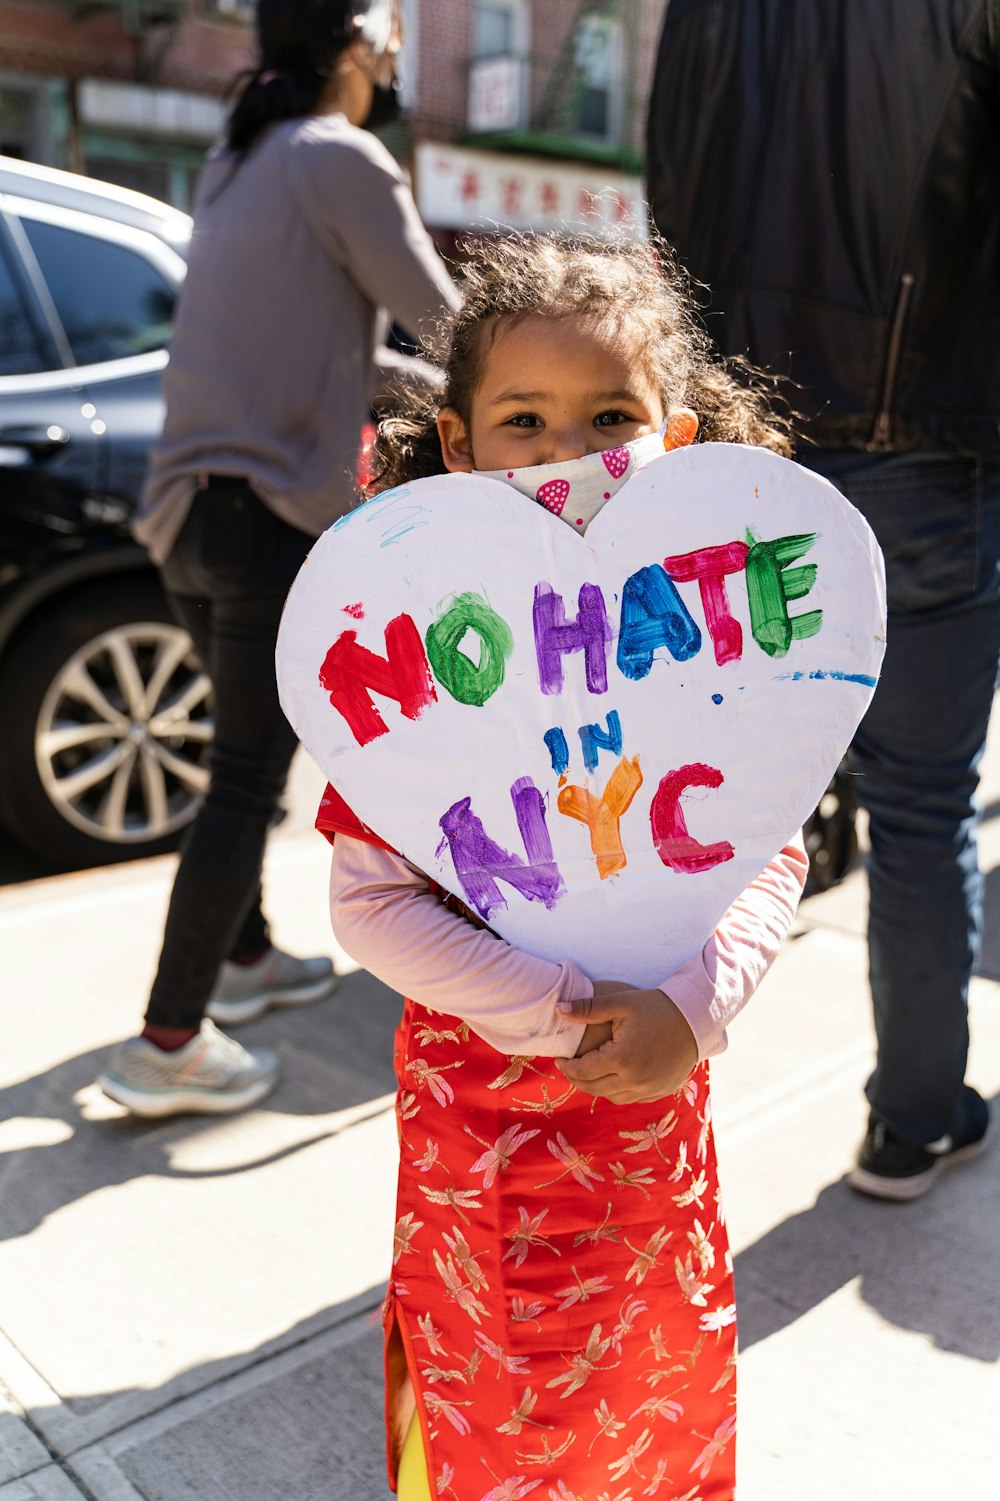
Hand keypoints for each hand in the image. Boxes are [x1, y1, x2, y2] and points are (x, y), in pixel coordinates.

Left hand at [555, 980, 697, 1103]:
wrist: (695, 1019)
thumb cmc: (656, 1007)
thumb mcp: (620, 1003)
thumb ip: (587, 1008)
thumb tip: (558, 1010)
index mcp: (621, 1058)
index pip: (583, 1071)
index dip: (567, 1067)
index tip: (560, 1059)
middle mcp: (634, 1079)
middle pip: (594, 1088)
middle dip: (577, 1079)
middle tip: (569, 1068)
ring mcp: (649, 1088)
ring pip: (612, 1097)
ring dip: (596, 1087)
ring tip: (589, 1072)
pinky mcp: (660, 1091)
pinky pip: (631, 1098)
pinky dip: (617, 1091)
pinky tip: (613, 1077)